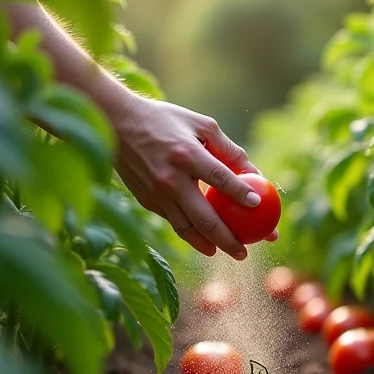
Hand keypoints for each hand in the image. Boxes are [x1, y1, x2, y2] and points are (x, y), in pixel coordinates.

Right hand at [111, 95, 277, 257]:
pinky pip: (174, 221)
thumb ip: (228, 149)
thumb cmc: (164, 120)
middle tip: (245, 252)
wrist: (115, 123)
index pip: (220, 179)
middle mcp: (170, 178)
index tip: (258, 206)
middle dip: (228, 240)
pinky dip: (192, 233)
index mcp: (186, 154)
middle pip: (204, 218)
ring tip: (228, 253)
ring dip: (209, 245)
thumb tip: (253, 173)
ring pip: (187, 229)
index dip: (240, 193)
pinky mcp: (146, 201)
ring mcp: (156, 193)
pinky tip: (206, 239)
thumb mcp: (200, 124)